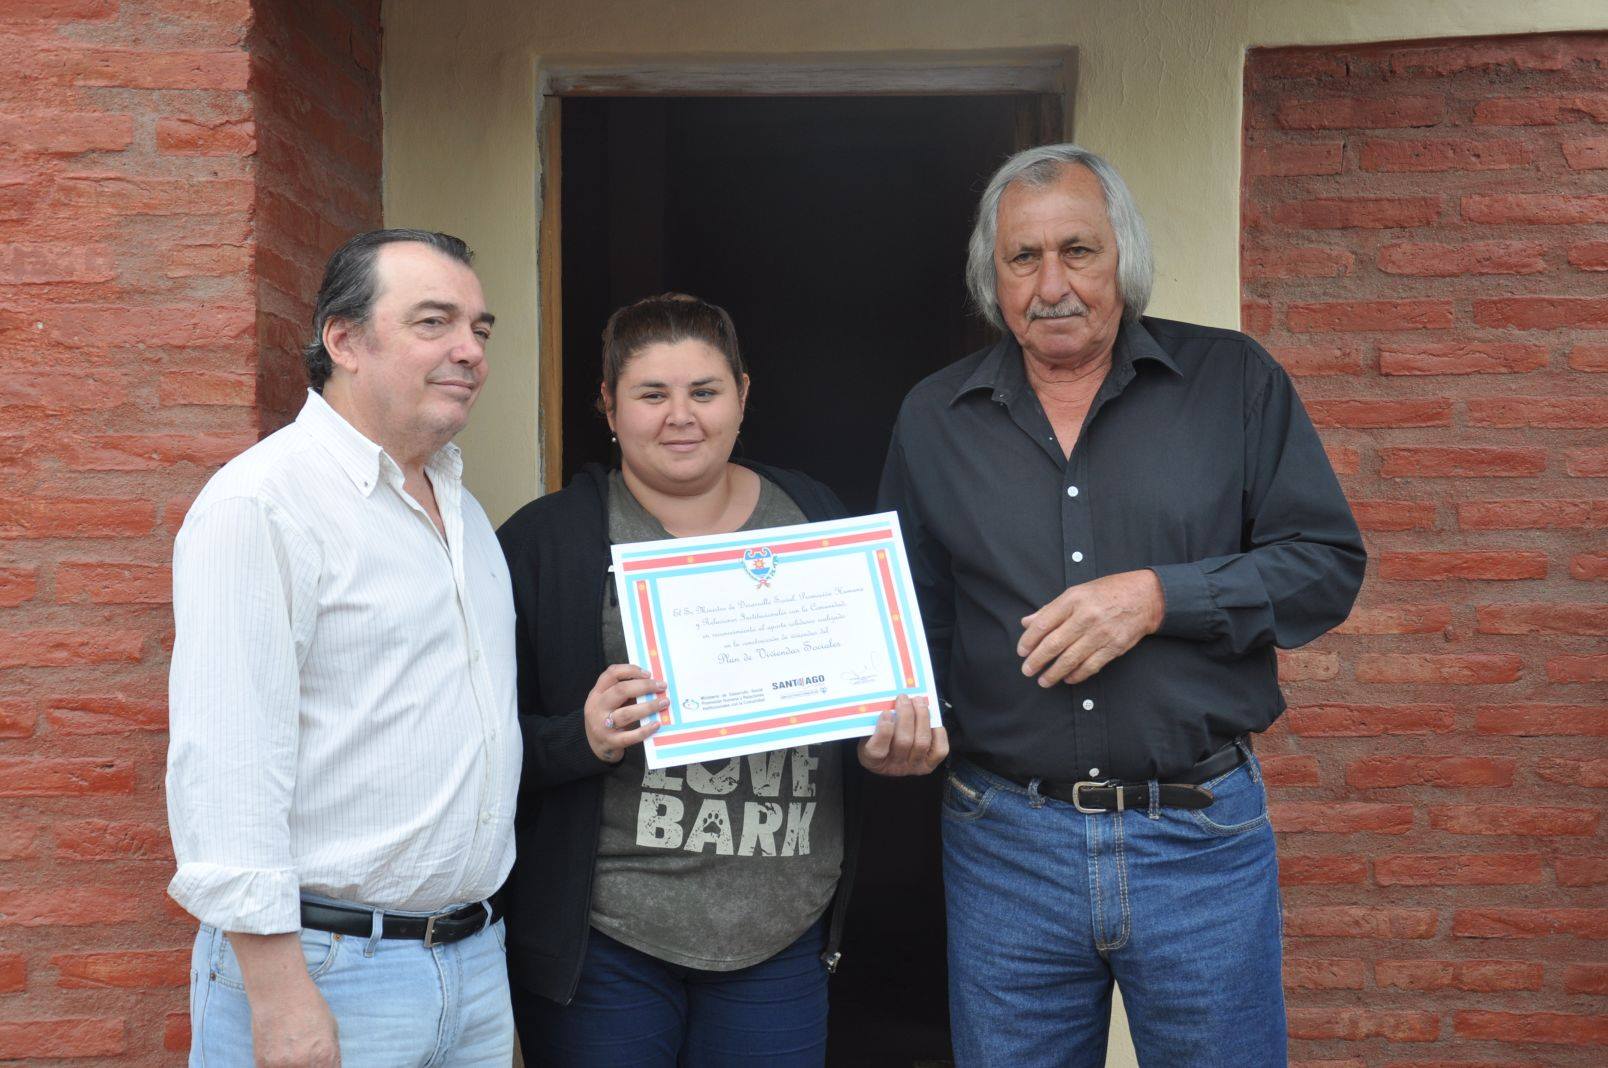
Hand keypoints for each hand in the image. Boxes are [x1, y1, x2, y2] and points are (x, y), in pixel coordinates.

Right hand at [229, 932, 339, 1067]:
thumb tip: (329, 1067)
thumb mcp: (331, 1029)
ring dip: (291, 1066)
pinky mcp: (262, 1064)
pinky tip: (278, 1052)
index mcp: (325, 1056)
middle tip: (303, 1054)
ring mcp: (282, 1066)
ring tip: (290, 1051)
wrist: (280, 993)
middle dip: (308, 1066)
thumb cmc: (309, 1006)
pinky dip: (276, 1065)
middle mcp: (304, 1064)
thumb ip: (331, 1053)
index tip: (319, 1063)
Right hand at [584, 663, 665, 762]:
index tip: (648, 674)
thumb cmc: (608, 719)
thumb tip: (653, 684)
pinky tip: (656, 724)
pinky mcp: (610, 742)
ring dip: (648, 706)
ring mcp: (602, 725)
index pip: (611, 674)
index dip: (631, 670)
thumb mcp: (609, 702)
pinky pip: (630, 736)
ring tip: (664, 703)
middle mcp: (597, 707)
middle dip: (644, 686)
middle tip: (662, 686)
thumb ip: (624, 693)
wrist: (594, 746)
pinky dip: (645, 730)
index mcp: (597, 693)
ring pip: (626, 713)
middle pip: (620, 690)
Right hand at [857, 695, 948, 775]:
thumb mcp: (869, 731)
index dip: (883, 732)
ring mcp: (914, 766)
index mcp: (873, 760)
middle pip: (903, 742)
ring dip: (922, 717)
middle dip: (906, 716)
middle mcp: (895, 766)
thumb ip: (875, 721)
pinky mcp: (930, 764)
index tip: (886, 712)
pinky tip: (932, 718)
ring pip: (922, 742)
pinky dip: (938, 732)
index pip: (877, 751)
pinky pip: (939, 749)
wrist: (893, 754)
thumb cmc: (879, 737)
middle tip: (904, 698)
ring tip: (918, 701)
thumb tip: (888, 703)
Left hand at [1018, 569, 1164, 686]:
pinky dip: (1077, 675)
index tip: (1021, 651)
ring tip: (1043, 680)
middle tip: (1027, 670)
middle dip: (1037, 660)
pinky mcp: (1115, 646)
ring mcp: (1101, 633)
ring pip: (1071, 659)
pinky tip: (1067, 679)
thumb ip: (1051, 609)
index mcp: (1074, 599)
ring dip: (1054, 673)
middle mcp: (1086, 616)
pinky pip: (1091, 666)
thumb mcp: (1077, 592)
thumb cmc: (1107, 592)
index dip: (1029, 640)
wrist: (1145, 596)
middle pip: (1054, 644)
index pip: (1043, 623)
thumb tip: (1026, 622)